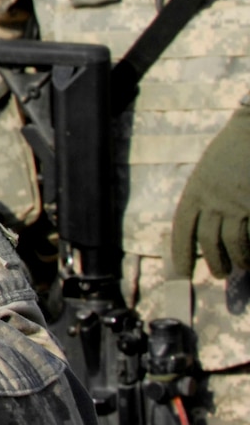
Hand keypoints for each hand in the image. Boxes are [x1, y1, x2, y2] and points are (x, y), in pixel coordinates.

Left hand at [171, 105, 249, 278]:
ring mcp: (238, 203)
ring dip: (239, 260)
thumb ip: (204, 198)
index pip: (182, 229)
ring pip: (234, 244)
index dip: (181, 253)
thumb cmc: (232, 150)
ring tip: (243, 267)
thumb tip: (201, 228)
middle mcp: (214, 200)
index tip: (182, 274)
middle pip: (208, 242)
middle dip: (214, 262)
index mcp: (196, 191)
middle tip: (220, 274)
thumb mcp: (208, 172)